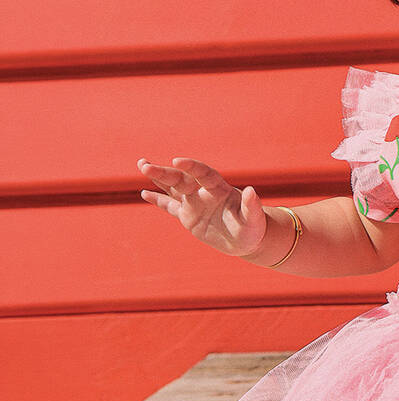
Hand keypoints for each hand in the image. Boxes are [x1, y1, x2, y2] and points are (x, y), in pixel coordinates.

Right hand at [136, 157, 266, 256]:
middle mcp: (204, 193)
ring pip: (173, 188)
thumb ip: (252, 205)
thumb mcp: (255, 219)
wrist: (247, 240)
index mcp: (220, 189)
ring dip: (158, 177)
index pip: (203, 174)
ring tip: (143, 164)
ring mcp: (194, 203)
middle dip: (164, 172)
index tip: (176, 160)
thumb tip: (250, 190)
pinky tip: (144, 193)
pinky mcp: (188, 216)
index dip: (191, 166)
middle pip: (182, 179)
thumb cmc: (253, 227)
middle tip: (145, 165)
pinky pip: (170, 206)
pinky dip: (158, 200)